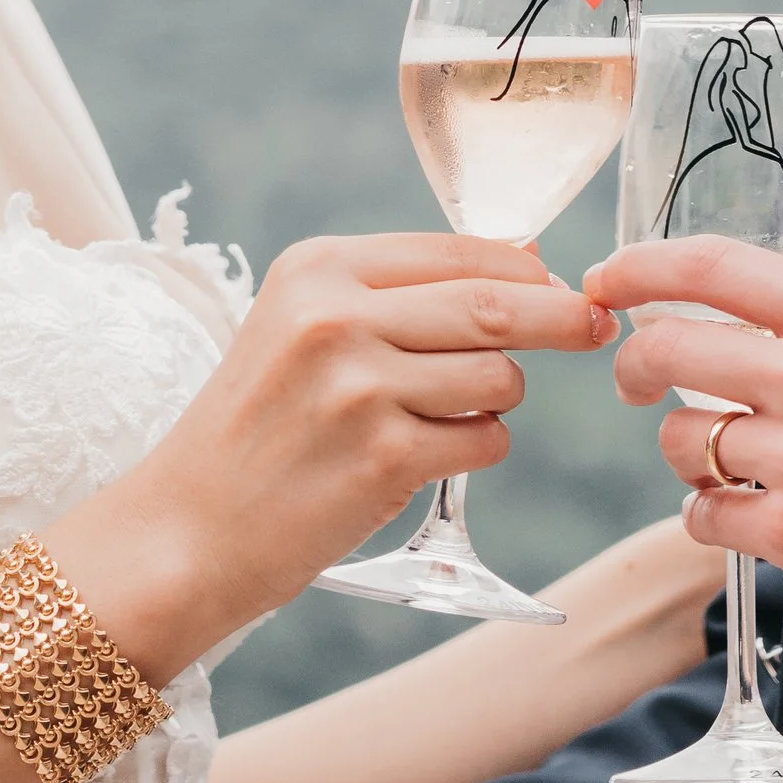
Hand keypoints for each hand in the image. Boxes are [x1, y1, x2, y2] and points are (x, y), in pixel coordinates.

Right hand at [66, 235, 614, 671]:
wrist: (185, 530)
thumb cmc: (256, 431)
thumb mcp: (299, 330)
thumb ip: (396, 297)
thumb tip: (525, 270)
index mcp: (317, 270)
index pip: (459, 251)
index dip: (526, 270)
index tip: (563, 286)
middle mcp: (336, 318)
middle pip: (497, 305)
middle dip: (561, 317)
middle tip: (596, 328)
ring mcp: (360, 389)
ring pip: (500, 377)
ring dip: (495, 401)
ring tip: (437, 419)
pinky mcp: (384, 459)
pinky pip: (485, 441)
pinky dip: (475, 450)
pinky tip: (422, 460)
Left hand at [586, 236, 782, 658]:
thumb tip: (755, 334)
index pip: (716, 266)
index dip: (642, 266)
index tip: (608, 279)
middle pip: (671, 349)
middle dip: (635, 366)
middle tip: (638, 382)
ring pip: (685, 441)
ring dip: (692, 455)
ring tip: (732, 466)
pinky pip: (706, 517)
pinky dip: (714, 518)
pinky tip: (749, 518)